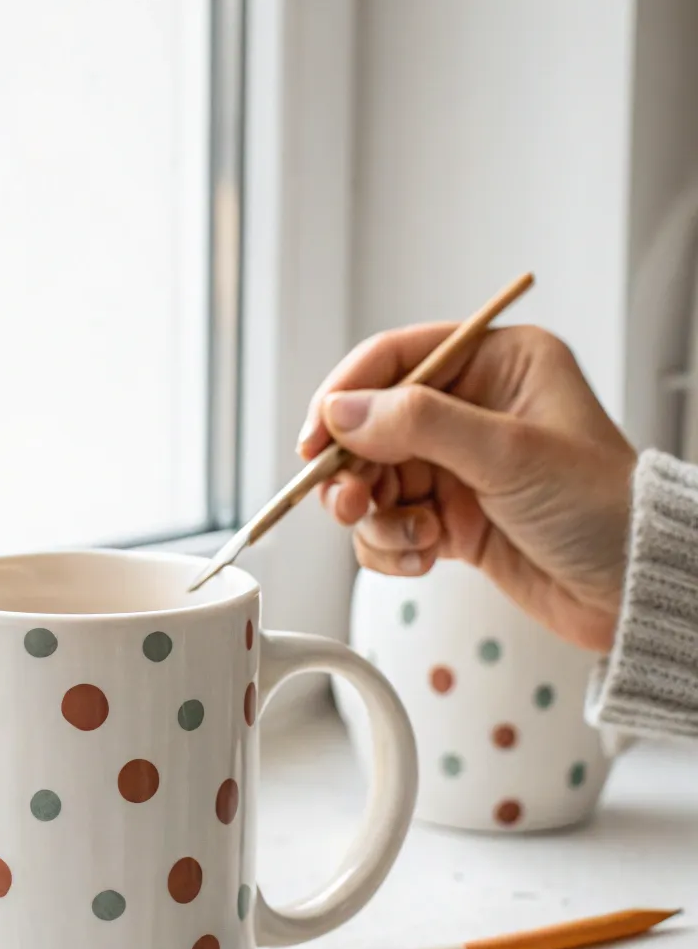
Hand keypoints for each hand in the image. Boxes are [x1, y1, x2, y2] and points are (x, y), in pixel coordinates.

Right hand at [297, 324, 635, 651]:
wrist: (632, 591)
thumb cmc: (602, 509)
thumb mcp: (510, 454)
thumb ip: (420, 424)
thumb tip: (344, 410)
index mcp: (499, 364)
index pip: (399, 358)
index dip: (347, 394)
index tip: (316, 436)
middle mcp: (474, 409)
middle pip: (373, 425)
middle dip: (355, 470)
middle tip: (348, 503)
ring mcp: (460, 465)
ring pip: (374, 480)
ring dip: (377, 516)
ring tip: (411, 538)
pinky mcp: (452, 518)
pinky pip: (390, 524)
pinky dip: (395, 546)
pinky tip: (427, 557)